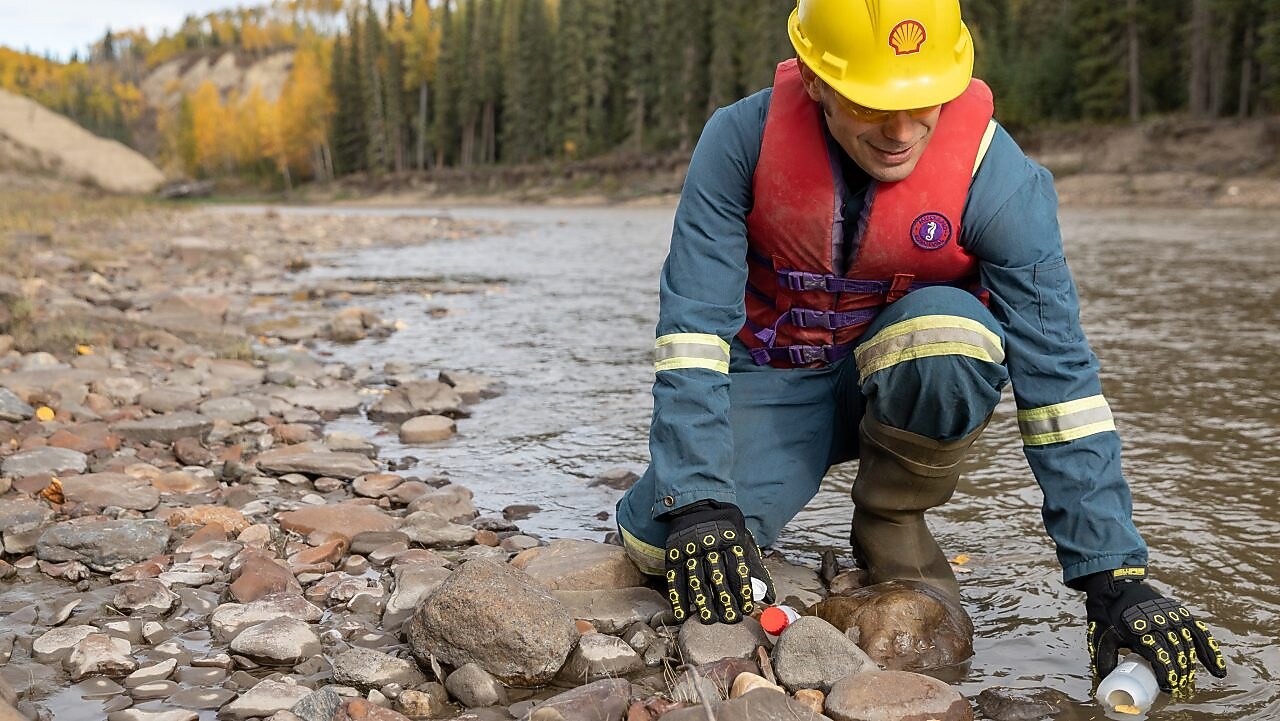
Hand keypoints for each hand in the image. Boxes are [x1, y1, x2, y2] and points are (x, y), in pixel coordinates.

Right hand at [663, 500, 773, 623]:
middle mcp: (710, 544)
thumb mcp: (743, 541)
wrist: (697, 506)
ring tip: (709, 620)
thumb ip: (755, 568)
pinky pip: (675, 578)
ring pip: (696, 578)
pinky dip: (678, 597)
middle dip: (725, 600)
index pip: (738, 568)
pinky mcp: (674, 554)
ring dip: (703, 601)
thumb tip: (769, 597)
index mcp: (731, 539)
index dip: (742, 590)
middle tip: (731, 620)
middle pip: (717, 576)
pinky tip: (682, 614)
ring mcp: (690, 549)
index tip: (747, 609)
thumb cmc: (725, 530)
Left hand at [1079, 568, 1227, 693]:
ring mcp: (1172, 616)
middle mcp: (1159, 622)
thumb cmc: (1109, 614)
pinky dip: (1210, 652)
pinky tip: (1217, 670)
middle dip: (1179, 673)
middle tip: (1177, 687)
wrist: (1116, 586)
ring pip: (1188, 645)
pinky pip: (1200, 633)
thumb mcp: (1103, 635)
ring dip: (1190, 665)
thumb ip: (1106, 658)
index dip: (1165, 673)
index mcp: (1140, 628)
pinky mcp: (1181, 613)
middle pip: (1175, 652)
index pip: (1159, 655)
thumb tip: (1106, 682)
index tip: (1167, 687)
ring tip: (1187, 680)